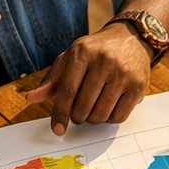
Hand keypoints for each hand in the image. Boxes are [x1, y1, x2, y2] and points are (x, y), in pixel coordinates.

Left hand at [25, 23, 151, 135]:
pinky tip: (107, 109)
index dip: (60, 113)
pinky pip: (119, 116)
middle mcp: (104, 61)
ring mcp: (123, 74)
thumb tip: (31, 98)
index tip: (57, 129)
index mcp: (82, 52)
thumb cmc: (96, 52)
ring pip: (101, 114)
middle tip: (78, 114)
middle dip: (78, 116)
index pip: (67, 90)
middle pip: (84, 106)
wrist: (131, 40)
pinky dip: (110, 119)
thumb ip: (52, 79)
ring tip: (92, 111)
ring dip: (93, 119)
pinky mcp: (138, 86)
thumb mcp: (71, 58)